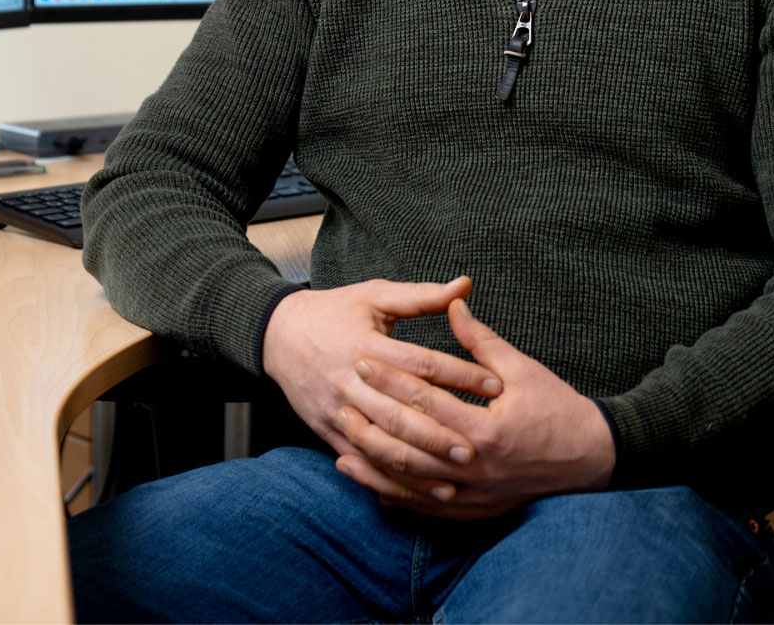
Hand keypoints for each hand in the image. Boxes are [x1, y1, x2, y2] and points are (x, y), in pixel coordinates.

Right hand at [261, 277, 502, 458]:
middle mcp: (351, 380)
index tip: (496, 386)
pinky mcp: (328, 431)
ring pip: (382, 442)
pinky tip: (418, 488)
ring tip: (455, 474)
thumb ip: (422, 295)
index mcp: (366, 344)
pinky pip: (363, 460)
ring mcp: (338, 410)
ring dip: (418, 462)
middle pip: (401, 411)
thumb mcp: (375, 295)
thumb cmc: (333, 312)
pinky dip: (391, 477)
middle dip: (440, 432)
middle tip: (478, 446)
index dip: (460, 375)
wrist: (277, 336)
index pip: (420, 364)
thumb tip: (465, 285)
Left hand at [333, 297, 616, 519]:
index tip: (362, 359)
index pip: (424, 400)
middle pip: (409, 444)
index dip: (390, 378)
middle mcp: (475, 467)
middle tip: (341, 398)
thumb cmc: (557, 408)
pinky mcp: (474, 509)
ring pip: (411, 483)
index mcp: (485, 429)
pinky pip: (426, 507)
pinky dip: (397, 497)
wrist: (590, 459)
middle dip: (372, 421)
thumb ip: (481, 339)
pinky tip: (372, 485)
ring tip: (343, 446)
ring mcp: (473, 494)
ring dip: (374, 465)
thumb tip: (453, 302)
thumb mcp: (522, 368)